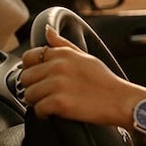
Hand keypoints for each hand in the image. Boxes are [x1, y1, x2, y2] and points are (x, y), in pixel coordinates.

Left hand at [20, 25, 145, 126]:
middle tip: (48, 94)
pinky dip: (45, 114)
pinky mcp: (59, 103)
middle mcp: (58, 66)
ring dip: (38, 102)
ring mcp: (57, 84)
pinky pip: (38, 110)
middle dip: (33, 87)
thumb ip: (63, 44)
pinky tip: (56, 113)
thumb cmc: (105, 81)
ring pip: (28, 95)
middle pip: (25, 78)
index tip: (40, 78)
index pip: (29, 57)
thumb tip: (47, 30)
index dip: (31, 69)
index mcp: (63, 54)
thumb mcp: (85, 57)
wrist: (121, 102)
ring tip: (53, 103)